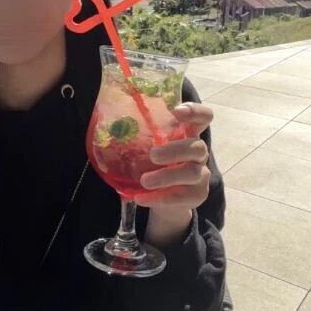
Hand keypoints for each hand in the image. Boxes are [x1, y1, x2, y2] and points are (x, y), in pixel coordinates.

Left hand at [135, 102, 212, 225]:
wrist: (166, 199)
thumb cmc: (153, 164)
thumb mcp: (146, 147)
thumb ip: (138, 136)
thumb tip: (107, 124)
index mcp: (188, 134)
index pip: (203, 117)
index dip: (195, 112)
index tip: (176, 111)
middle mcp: (198, 153)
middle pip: (197, 146)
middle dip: (175, 150)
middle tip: (153, 155)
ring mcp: (200, 174)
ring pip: (191, 172)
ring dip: (166, 176)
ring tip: (144, 181)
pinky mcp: (197, 194)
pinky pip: (183, 196)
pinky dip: (161, 198)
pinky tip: (142, 198)